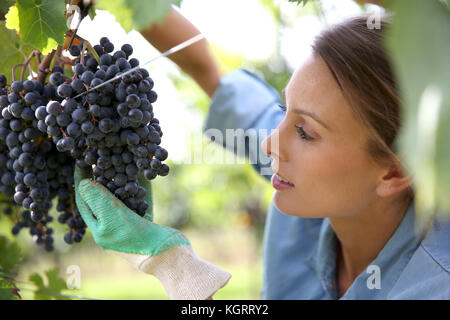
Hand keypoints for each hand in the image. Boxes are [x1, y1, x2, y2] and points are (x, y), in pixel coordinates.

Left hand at [74, 165, 188, 254]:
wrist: (165, 253)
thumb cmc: (134, 236)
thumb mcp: (111, 216)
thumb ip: (97, 198)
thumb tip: (83, 184)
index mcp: (98, 229)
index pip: (84, 201)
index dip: (81, 181)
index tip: (81, 161)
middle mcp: (111, 226)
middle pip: (103, 198)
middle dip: (102, 177)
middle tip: (101, 159)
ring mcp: (128, 224)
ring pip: (122, 198)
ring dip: (122, 180)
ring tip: (121, 163)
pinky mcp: (145, 221)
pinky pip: (139, 201)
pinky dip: (139, 188)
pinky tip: (142, 173)